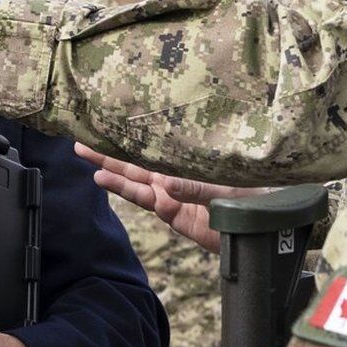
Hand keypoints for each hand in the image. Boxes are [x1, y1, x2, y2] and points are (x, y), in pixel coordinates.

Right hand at [75, 142, 262, 253]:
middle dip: (106, 158)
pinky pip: (156, 206)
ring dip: (116, 181)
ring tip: (94, 174)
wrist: (267, 219)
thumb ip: (196, 185)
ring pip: (138, 188)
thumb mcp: (225, 181)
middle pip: (133, 167)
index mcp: (181, 160)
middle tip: (79, 146)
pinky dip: (141, 197)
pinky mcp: (180, 219)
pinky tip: (118, 187)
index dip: (123, 140)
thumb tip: (162, 186)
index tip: (99, 127)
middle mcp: (173, 177)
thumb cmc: (253, 188)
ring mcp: (174, 198)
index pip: (146, 148)